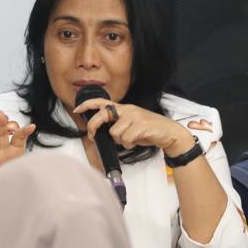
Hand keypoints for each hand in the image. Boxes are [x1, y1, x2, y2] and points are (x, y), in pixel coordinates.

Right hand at [0, 110, 35, 185]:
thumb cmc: (11, 175)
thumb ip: (32, 160)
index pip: (18, 138)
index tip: (32, 126)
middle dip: (2, 126)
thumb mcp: (22, 165)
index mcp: (13, 151)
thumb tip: (37, 144)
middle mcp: (2, 153)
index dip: (24, 132)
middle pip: (1, 137)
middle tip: (2, 114)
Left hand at [73, 99, 194, 155]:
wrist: (170, 133)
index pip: (103, 103)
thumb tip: (105, 133)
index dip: (88, 105)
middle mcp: (127, 110)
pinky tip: (137, 141)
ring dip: (121, 140)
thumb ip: (118, 126)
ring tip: (132, 139)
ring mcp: (134, 116)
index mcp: (124, 109)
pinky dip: (130, 144)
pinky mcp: (141, 125)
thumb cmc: (150, 131)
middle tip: (93, 136)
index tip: (77, 109)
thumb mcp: (132, 125)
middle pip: (102, 115)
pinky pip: (126, 139)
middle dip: (94, 127)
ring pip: (114, 133)